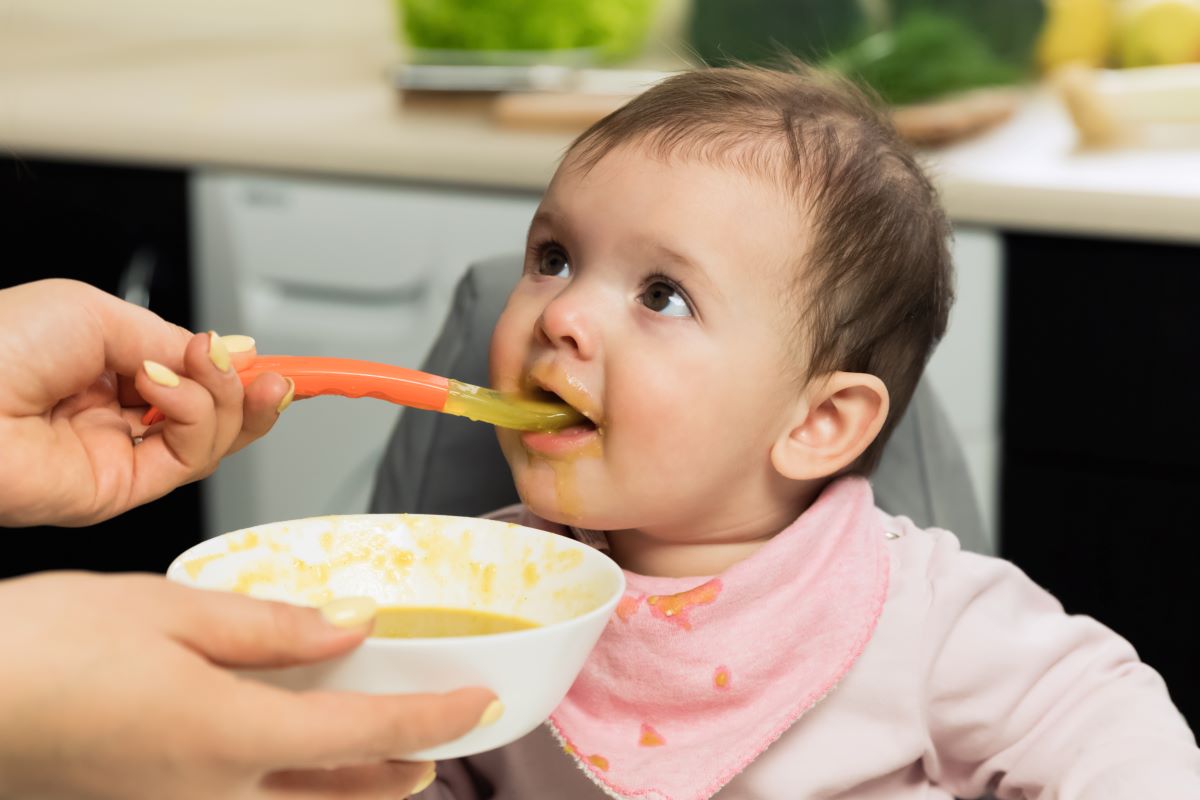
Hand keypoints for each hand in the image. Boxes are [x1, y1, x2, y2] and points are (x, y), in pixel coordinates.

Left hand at [0, 279, 291, 526]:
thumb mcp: (98, 314)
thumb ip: (172, 338)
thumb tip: (235, 350)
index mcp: (112, 370)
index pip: (196, 377)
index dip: (244, 373)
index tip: (287, 365)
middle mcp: (121, 416)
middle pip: (218, 414)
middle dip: (249, 387)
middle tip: (257, 366)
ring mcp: (122, 455)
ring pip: (214, 438)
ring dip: (225, 398)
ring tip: (199, 366)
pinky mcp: (122, 489)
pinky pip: (190, 458)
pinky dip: (196, 417)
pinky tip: (170, 390)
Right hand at [0, 572, 496, 798]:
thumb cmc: (44, 651)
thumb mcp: (167, 613)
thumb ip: (271, 627)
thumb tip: (353, 626)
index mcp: (230, 737)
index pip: (367, 736)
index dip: (436, 719)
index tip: (482, 703)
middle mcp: (214, 795)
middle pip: (342, 794)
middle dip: (401, 770)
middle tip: (441, 745)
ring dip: (353, 788)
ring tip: (391, 764)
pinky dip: (296, 789)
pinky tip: (296, 764)